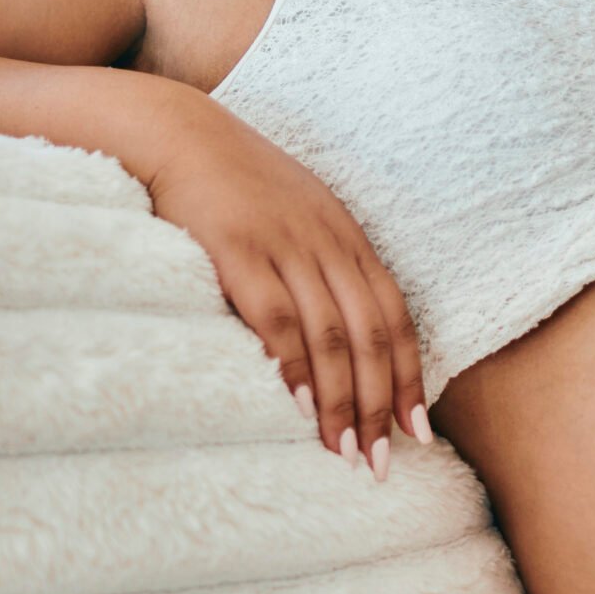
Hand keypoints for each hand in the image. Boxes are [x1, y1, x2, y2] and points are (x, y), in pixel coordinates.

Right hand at [146, 100, 429, 480]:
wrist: (176, 131)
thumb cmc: (232, 184)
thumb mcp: (294, 216)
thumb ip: (319, 265)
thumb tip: (336, 336)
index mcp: (346, 236)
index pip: (394, 317)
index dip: (408, 377)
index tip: (418, 432)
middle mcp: (326, 242)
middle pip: (370, 335)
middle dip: (382, 404)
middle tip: (381, 462)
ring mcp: (285, 245)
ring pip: (331, 335)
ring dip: (342, 401)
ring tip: (344, 452)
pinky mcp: (238, 251)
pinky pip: (277, 318)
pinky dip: (294, 367)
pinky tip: (300, 408)